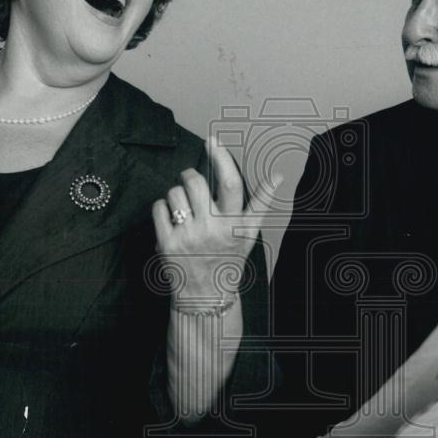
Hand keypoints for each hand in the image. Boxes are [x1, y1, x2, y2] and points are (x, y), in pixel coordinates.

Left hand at [152, 136, 279, 303]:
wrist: (206, 296)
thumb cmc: (228, 260)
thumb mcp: (249, 234)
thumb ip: (261, 203)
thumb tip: (278, 176)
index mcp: (235, 224)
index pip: (230, 184)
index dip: (221, 158)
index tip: (213, 141)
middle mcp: (213, 229)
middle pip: (195, 182)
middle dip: (189, 175)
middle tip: (190, 181)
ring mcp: (188, 236)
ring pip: (174, 193)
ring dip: (176, 194)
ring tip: (184, 209)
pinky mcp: (167, 243)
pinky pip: (159, 208)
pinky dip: (162, 209)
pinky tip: (171, 221)